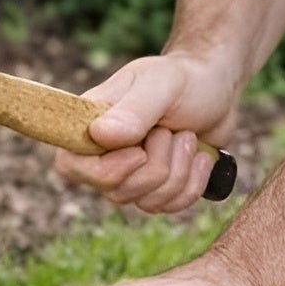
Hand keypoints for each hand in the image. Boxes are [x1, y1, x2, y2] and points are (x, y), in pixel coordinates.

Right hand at [54, 52, 240, 213]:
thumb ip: (134, 110)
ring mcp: (131, 175)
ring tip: (188, 137)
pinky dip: (194, 182)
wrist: (214, 88)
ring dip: (179, 170)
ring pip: (147, 202)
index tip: (139, 151)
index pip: (70, 166)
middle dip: (157, 166)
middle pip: (116, 192)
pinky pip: (170, 206)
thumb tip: (101, 135)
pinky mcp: (157, 188)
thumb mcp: (161, 84)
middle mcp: (104, 155)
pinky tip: (201, 157)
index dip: (105, 171)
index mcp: (91, 125)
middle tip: (172, 131)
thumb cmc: (182, 79)